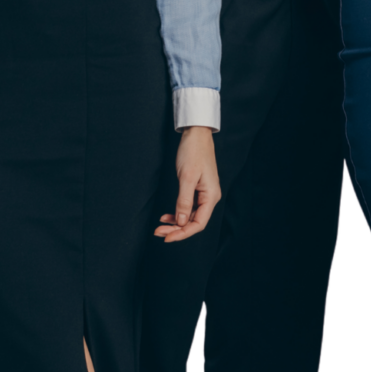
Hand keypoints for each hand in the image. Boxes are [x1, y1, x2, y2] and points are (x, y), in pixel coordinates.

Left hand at [155, 126, 220, 242]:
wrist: (196, 134)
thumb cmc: (193, 152)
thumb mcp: (187, 177)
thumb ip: (184, 201)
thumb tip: (180, 222)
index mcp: (211, 196)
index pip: (198, 223)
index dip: (183, 233)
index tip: (167, 238)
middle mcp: (209, 197)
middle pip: (193, 221)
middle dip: (176, 229)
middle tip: (158, 232)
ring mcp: (203, 193)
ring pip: (189, 215)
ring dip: (175, 222)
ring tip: (160, 226)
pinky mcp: (197, 189)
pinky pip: (187, 206)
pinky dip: (176, 212)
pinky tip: (166, 216)